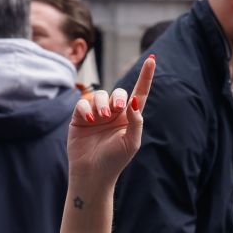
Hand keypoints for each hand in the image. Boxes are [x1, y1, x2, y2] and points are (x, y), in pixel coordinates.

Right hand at [67, 58, 153, 191]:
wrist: (92, 173)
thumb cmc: (115, 160)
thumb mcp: (131, 141)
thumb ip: (136, 120)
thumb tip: (134, 100)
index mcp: (129, 118)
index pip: (139, 93)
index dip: (146, 76)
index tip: (152, 59)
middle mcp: (113, 113)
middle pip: (119, 92)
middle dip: (118, 97)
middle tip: (116, 110)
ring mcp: (96, 114)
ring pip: (100, 95)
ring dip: (102, 103)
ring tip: (101, 118)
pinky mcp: (80, 118)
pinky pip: (83, 103)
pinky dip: (86, 108)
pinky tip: (89, 119)